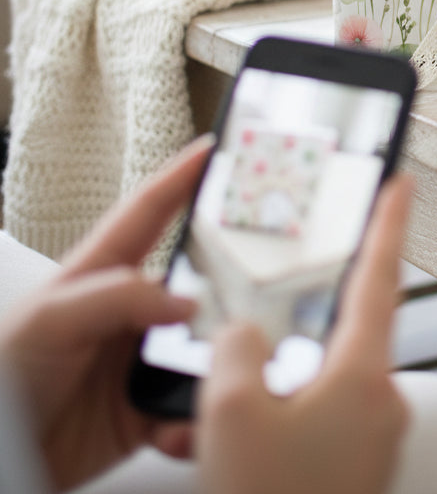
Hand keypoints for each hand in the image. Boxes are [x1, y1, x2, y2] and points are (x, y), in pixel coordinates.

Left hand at [0, 136, 210, 490]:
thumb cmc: (4, 373)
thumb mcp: (48, 319)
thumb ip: (116, 297)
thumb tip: (186, 300)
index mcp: (103, 272)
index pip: (151, 209)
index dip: (184, 174)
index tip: (217, 148)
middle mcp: (131, 310)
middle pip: (199, 278)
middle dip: (236, 276)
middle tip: (271, 269)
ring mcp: (143, 358)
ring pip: (207, 345)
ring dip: (222, 358)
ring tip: (236, 366)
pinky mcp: (148, 408)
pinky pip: (192, 407)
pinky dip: (197, 419)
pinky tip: (187, 427)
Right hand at [197, 171, 414, 493]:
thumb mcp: (231, 412)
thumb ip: (240, 349)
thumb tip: (249, 333)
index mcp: (365, 374)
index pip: (380, 275)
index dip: (389, 221)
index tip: (402, 182)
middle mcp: (383, 402)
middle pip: (346, 329)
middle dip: (309, 316)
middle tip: (278, 312)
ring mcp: (374, 437)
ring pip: (328, 379)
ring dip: (287, 378)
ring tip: (237, 404)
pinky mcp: (358, 465)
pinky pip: (324, 417)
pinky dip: (290, 413)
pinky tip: (253, 439)